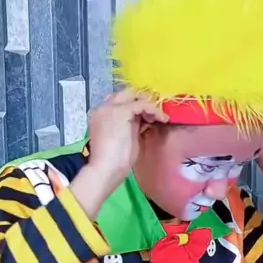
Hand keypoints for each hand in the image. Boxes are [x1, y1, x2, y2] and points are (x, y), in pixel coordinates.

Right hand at [70, 90, 167, 218]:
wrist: (104, 169)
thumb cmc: (113, 162)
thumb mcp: (124, 139)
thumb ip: (130, 127)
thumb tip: (143, 121)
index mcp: (101, 116)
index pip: (120, 102)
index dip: (136, 106)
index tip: (148, 118)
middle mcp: (103, 108)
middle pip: (126, 93)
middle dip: (142, 100)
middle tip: (156, 113)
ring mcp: (110, 108)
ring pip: (134, 96)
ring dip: (149, 105)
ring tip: (160, 118)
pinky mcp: (120, 111)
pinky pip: (141, 104)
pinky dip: (153, 110)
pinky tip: (161, 119)